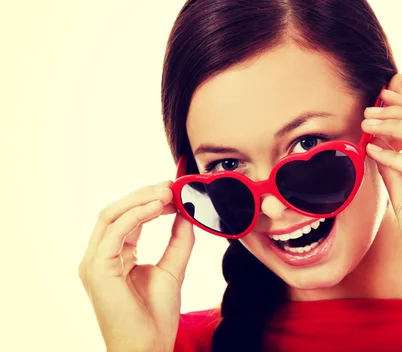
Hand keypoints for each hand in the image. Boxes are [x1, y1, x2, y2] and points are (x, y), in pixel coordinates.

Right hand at [78, 181, 194, 351]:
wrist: (148, 347)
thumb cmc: (155, 316)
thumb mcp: (172, 269)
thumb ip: (178, 241)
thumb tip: (187, 213)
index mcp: (114, 256)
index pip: (128, 218)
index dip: (150, 201)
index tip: (175, 191)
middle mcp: (100, 256)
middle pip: (116, 211)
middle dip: (144, 194)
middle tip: (171, 185)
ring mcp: (95, 262)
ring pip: (111, 215)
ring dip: (140, 199)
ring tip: (167, 192)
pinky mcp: (98, 269)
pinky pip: (114, 232)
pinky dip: (136, 214)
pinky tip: (158, 207)